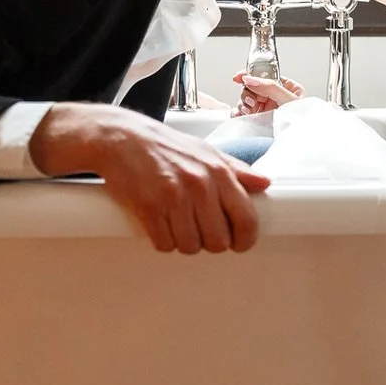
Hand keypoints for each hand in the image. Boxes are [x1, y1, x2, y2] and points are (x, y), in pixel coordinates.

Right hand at [29, 102, 269, 252]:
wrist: (121, 138)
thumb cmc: (164, 146)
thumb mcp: (205, 151)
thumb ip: (236, 169)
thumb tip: (264, 183)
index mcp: (218, 172)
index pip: (246, 219)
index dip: (245, 240)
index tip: (238, 243)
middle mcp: (199, 185)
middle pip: (218, 241)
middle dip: (210, 243)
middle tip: (200, 231)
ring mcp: (173, 197)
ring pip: (190, 246)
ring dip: (183, 242)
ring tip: (177, 224)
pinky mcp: (148, 208)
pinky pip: (164, 244)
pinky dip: (162, 241)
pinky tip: (160, 224)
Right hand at [232, 72, 304, 116]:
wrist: (301, 143)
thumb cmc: (303, 121)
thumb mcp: (289, 100)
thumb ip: (270, 87)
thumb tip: (251, 79)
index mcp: (285, 87)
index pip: (265, 76)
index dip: (250, 74)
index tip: (240, 77)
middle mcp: (274, 97)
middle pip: (252, 87)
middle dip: (248, 94)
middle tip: (252, 102)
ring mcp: (265, 109)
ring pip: (245, 100)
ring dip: (243, 104)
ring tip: (249, 111)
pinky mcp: (257, 120)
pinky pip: (241, 112)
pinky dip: (238, 113)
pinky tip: (241, 116)